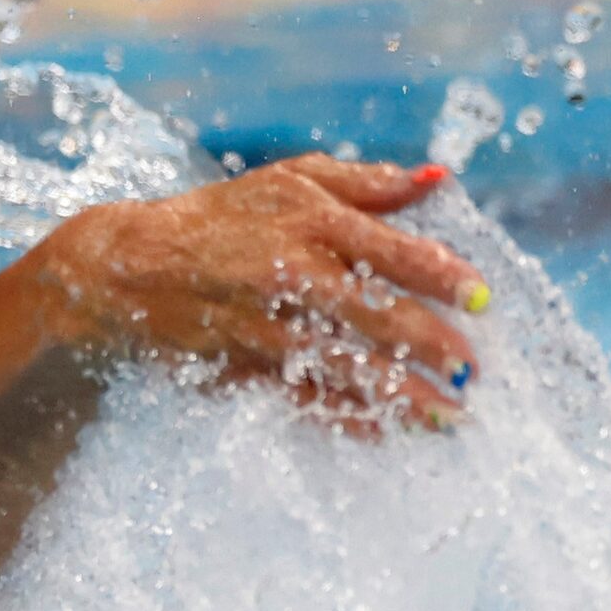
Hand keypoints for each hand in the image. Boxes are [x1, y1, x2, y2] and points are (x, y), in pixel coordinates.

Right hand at [16, 155, 488, 432]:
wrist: (128, 266)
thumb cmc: (221, 216)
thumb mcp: (291, 180)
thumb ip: (367, 184)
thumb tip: (439, 179)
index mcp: (310, 221)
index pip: (391, 251)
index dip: (442, 277)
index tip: (482, 299)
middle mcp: (291, 274)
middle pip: (374, 315)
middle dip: (430, 346)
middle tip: (472, 369)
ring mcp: (267, 326)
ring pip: (343, 366)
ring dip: (399, 395)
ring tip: (446, 416)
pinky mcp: (244, 365)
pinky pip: (302, 397)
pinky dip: (343, 417)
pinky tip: (382, 431)